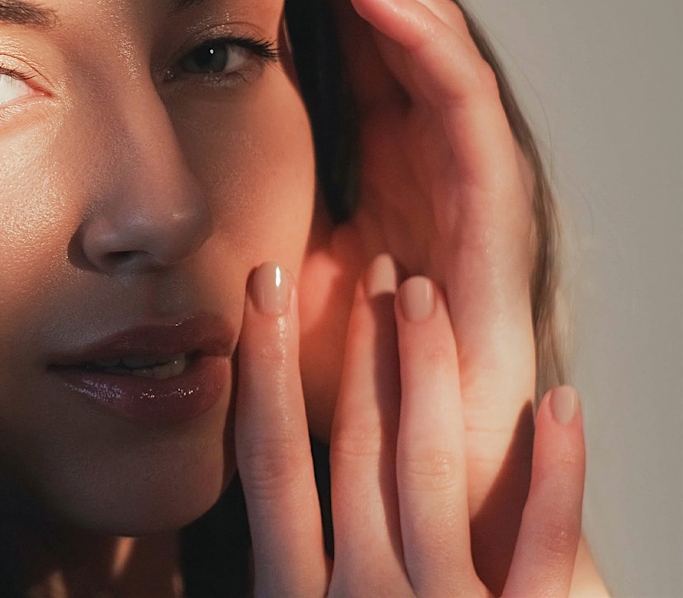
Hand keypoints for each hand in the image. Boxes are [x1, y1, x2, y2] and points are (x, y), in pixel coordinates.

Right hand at [236, 259, 584, 597]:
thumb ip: (284, 559)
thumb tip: (263, 462)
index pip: (272, 462)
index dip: (267, 365)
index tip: (269, 281)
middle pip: (360, 446)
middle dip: (361, 346)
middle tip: (373, 267)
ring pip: (432, 467)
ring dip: (429, 368)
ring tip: (427, 293)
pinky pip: (546, 545)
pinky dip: (558, 469)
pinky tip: (562, 399)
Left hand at [259, 0, 538, 588]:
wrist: (411, 456)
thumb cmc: (344, 374)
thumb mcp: (268, 278)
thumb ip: (238, 217)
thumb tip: (157, 180)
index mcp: (374, 154)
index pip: (340, 39)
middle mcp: (421, 146)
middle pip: (381, 18)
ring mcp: (461, 162)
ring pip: (422, 34)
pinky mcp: (493, 191)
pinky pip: (461, 90)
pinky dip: (416, 30)